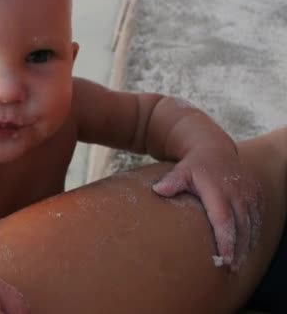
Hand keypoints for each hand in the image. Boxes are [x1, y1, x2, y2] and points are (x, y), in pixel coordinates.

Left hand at [152, 145, 262, 271]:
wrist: (214, 148)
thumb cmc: (193, 166)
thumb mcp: (180, 170)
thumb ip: (171, 181)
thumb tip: (158, 191)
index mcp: (217, 190)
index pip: (223, 220)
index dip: (225, 241)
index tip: (222, 259)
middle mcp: (237, 192)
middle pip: (241, 227)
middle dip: (237, 250)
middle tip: (230, 269)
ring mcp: (248, 193)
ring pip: (252, 225)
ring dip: (247, 246)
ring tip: (236, 264)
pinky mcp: (255, 194)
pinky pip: (258, 218)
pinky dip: (254, 234)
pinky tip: (246, 248)